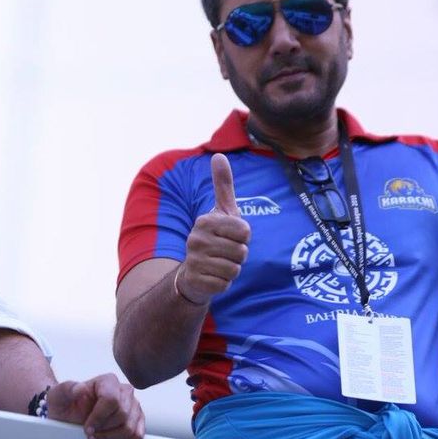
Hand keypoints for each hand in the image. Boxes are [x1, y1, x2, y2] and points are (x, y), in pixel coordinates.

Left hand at [47, 373, 143, 438]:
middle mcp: (124, 391)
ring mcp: (133, 406)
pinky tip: (109, 438)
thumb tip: (79, 388)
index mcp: (108, 381)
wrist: (69, 412)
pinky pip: (137, 435)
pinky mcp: (137, 420)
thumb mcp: (59, 395)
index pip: (111, 399)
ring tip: (98, 435)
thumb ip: (67, 389)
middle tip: (91, 432)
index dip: (99, 417)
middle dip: (104, 429)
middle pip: (122, 415)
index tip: (87, 427)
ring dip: (111, 437)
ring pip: (130, 428)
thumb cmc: (66, 402)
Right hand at [175, 153, 249, 305]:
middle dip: (239, 255)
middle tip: (225, 252)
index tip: (230, 235)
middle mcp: (196, 239)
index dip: (243, 236)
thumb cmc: (214, 237)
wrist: (193, 271)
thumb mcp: (221, 211)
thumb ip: (222, 185)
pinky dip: (224, 282)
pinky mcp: (198, 281)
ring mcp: (195, 261)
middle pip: (242, 251)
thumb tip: (219, 155)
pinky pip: (226, 284)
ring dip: (232, 269)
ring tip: (219, 263)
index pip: (244, 230)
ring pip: (235, 268)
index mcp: (205, 221)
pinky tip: (213, 276)